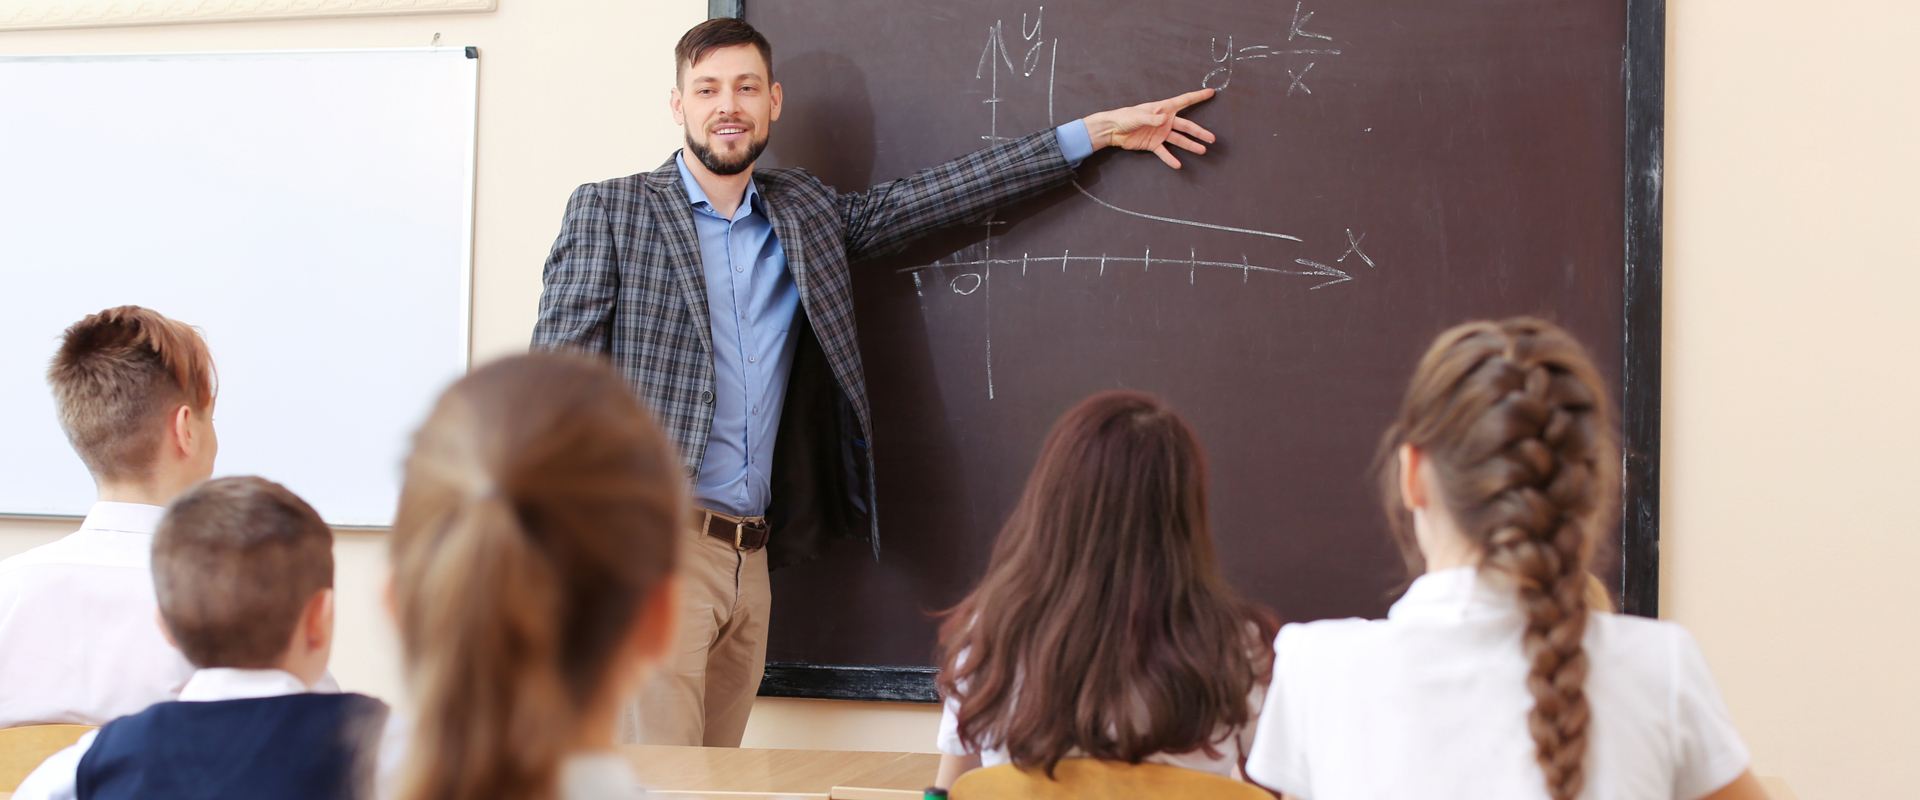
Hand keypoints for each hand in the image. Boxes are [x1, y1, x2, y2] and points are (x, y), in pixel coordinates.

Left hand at [1082, 88, 1217, 168]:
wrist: (1113, 130)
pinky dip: (1170, 159)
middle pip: (1186, 126)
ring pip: (1179, 140)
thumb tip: (1165, 119)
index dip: (1198, 96)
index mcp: (1163, 109)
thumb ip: (1152, 118)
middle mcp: (1165, 121)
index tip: (1211, 93)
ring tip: (1201, 150)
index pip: (1184, 101)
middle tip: (1212, 138)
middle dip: (1199, 132)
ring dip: (1190, 145)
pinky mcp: (1153, 144)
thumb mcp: (1139, 115)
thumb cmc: (1125, 117)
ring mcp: (1160, 133)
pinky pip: (1164, 152)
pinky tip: (1178, 165)